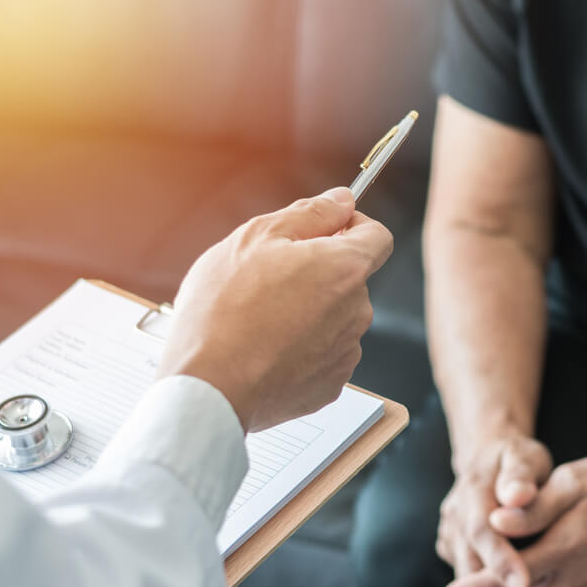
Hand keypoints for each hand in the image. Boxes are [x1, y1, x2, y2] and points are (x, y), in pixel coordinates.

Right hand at [157, 186, 392, 430]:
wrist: (209, 386)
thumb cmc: (224, 311)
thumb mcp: (257, 238)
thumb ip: (310, 214)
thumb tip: (342, 200)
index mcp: (345, 269)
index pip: (378, 237)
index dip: (352, 226)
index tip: (325, 230)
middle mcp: (356, 311)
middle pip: (351, 279)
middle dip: (319, 272)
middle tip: (269, 279)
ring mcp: (346, 353)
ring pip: (336, 318)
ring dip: (309, 311)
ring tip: (260, 319)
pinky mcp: (330, 386)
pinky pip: (323, 355)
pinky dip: (302, 348)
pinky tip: (266, 349)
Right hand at [433, 433, 552, 586]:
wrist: (489, 457)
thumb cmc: (513, 459)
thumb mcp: (522, 456)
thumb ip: (520, 475)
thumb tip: (517, 495)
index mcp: (473, 489)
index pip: (482, 528)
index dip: (500, 559)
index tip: (523, 584)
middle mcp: (456, 517)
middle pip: (469, 566)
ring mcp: (452, 536)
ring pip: (468, 581)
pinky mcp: (456, 551)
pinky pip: (471, 583)